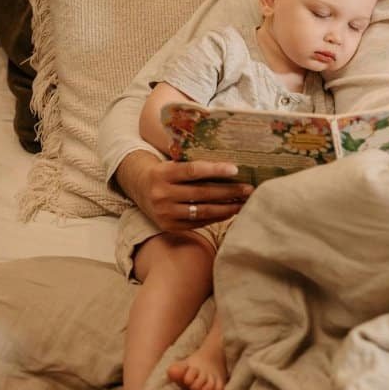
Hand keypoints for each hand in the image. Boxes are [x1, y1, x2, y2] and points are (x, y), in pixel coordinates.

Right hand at [115, 151, 251, 230]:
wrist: (139, 188)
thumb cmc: (166, 172)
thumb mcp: (173, 163)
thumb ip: (194, 164)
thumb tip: (231, 166)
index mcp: (163, 173)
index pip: (193, 171)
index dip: (215, 170)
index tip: (236, 170)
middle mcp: (162, 194)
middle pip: (202, 193)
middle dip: (229, 191)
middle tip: (249, 189)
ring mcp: (165, 213)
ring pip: (203, 211)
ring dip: (228, 207)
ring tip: (244, 202)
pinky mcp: (169, 226)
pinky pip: (198, 222)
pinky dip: (217, 217)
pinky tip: (230, 211)